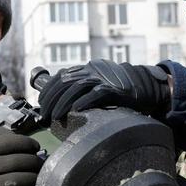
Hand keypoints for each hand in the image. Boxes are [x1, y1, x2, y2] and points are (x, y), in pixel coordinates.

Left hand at [36, 60, 171, 123]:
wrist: (145, 86)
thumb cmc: (119, 90)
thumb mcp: (98, 85)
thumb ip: (83, 88)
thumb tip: (64, 102)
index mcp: (86, 69)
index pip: (60, 76)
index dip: (48, 89)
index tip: (41, 103)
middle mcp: (92, 70)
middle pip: (65, 82)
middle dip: (52, 99)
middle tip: (45, 114)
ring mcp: (103, 78)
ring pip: (76, 87)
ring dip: (63, 103)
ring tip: (55, 116)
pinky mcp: (113, 89)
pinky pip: (96, 94)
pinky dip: (84, 102)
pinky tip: (76, 110)